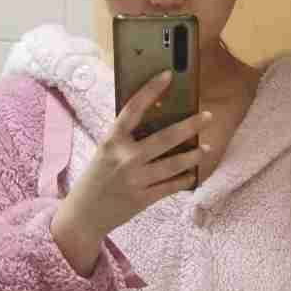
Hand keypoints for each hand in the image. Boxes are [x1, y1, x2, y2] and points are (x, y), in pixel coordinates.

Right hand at [52, 73, 209, 274]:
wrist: (83, 215)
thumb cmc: (95, 179)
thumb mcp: (104, 152)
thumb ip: (125, 139)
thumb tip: (156, 122)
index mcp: (112, 141)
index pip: (133, 109)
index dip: (150, 90)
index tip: (167, 75)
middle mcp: (125, 158)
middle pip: (165, 138)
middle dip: (190, 126)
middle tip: (207, 116)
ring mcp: (136, 180)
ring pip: (174, 164)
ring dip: (194, 155)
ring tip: (206, 147)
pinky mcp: (143, 199)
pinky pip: (171, 186)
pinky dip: (184, 179)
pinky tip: (193, 173)